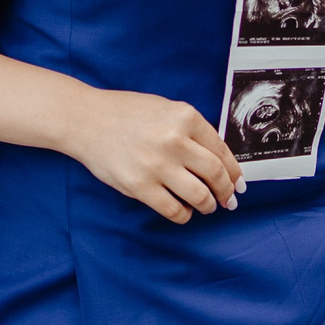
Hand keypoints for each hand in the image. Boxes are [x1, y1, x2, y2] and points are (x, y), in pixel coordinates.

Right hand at [60, 89, 245, 223]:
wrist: (85, 119)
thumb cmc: (125, 113)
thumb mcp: (165, 109)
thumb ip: (191, 130)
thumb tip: (219, 160)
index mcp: (185, 116)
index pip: (221, 150)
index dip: (234, 171)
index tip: (238, 183)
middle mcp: (174, 140)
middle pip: (215, 174)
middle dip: (227, 192)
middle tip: (229, 200)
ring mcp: (157, 165)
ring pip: (200, 196)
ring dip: (209, 205)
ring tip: (207, 206)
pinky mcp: (139, 186)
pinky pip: (174, 210)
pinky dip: (184, 215)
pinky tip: (183, 210)